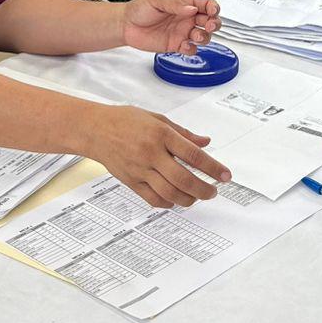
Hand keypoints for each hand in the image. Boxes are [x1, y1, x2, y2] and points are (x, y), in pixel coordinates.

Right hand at [85, 103, 231, 208]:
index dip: (213, 167)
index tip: (225, 176)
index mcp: (161, 134)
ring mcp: (140, 170)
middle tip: (213, 191)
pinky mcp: (131, 182)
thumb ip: (183, 133)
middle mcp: (151, 153)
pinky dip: (168, 203)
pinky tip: (176, 200)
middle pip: (183, 179)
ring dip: (188, 199)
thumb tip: (205, 142)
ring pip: (169, 193)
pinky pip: (153, 199)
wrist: (96, 130)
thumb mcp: (157, 119)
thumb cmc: (126, 121)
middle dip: (204, 189)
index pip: (193, 155)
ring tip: (197, 197)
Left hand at [121, 0, 220, 54]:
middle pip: (209, 21)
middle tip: (209, 25)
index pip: (205, 5)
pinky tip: (184, 46)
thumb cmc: (140, 9)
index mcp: (184, 5)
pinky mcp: (176, 45)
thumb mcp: (157, 0)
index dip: (213, 7)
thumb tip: (191, 8)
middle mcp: (186, 18)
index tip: (213, 10)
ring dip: (204, 37)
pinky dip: (191, 49)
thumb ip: (175, 4)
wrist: (126, 25)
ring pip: (203, 36)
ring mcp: (182, 32)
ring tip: (195, 36)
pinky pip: (190, 49)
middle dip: (213, 23)